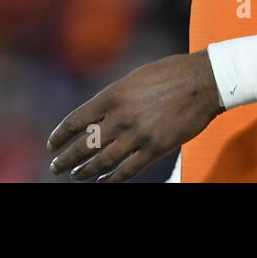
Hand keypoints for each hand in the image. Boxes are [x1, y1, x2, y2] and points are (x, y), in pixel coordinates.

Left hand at [47, 51, 221, 182]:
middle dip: (67, 159)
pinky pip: (127, 170)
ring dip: (85, 172)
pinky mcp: (155, 148)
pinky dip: (111, 180)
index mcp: (113, 96)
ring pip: (102, 161)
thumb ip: (115, 98)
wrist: (204, 81)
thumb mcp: (134, 79)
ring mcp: (138, 134)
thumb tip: (98, 115)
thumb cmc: (170, 74)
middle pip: (85, 145)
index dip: (60, 136)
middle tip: (56, 167)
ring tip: (74, 177)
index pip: (76, 121)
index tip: (52, 145)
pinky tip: (102, 183)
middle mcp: (121, 116)